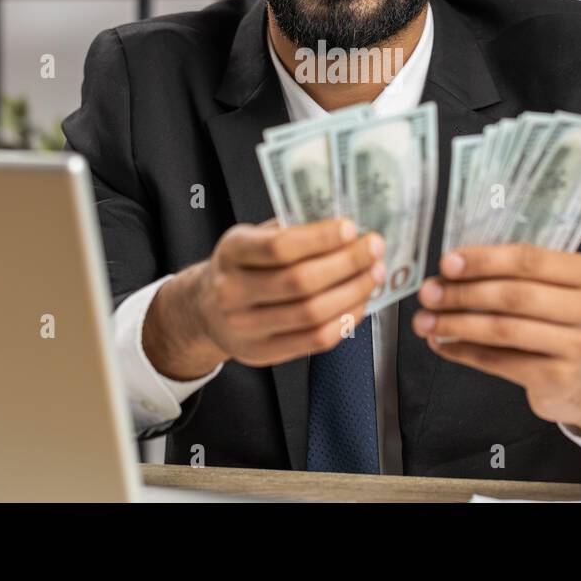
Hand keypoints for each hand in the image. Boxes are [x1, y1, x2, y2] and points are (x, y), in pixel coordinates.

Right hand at [144, 217, 385, 378]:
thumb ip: (292, 230)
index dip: (319, 238)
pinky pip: (314, 341)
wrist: (206, 309)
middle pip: (300, 282)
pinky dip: (344, 320)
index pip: (278, 247)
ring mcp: (245, 328)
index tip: (351, 228)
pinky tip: (359, 302)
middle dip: (346, 264)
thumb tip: (346, 226)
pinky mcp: (263, 353)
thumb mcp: (254, 237)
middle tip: (373, 249)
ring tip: (373, 275)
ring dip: (352, 293)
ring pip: (311, 314)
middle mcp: (232, 292)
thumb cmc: (242, 266)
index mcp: (231, 252)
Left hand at [411, 243, 580, 434]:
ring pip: (504, 330)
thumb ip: (513, 277)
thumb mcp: (554, 292)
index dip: (484, 260)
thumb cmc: (561, 325)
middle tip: (429, 294)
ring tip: (425, 321)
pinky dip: (465, 352)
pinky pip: (501, 362)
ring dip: (456, 324)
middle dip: (464, 293)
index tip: (447, 264)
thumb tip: (449, 272)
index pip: (530, 260)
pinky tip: (443, 344)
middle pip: (515, 295)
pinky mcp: (560, 379)